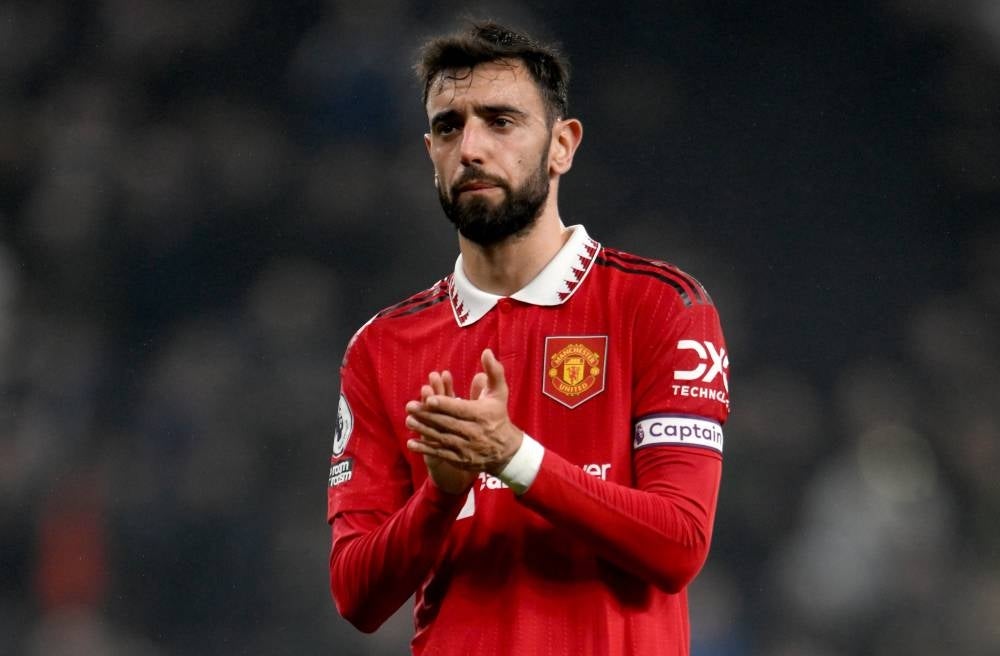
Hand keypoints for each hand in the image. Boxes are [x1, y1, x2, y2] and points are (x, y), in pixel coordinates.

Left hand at [406, 349, 522, 474]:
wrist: (506, 450)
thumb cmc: (498, 415)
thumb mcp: (499, 392)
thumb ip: (493, 371)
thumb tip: (486, 352)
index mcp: (482, 415)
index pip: (461, 409)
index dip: (445, 404)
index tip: (429, 399)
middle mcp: (474, 432)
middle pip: (447, 423)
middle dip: (427, 416)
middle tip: (410, 406)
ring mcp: (466, 448)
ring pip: (442, 438)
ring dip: (423, 430)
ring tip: (408, 421)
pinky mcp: (460, 459)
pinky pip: (440, 453)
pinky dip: (425, 449)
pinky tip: (411, 443)